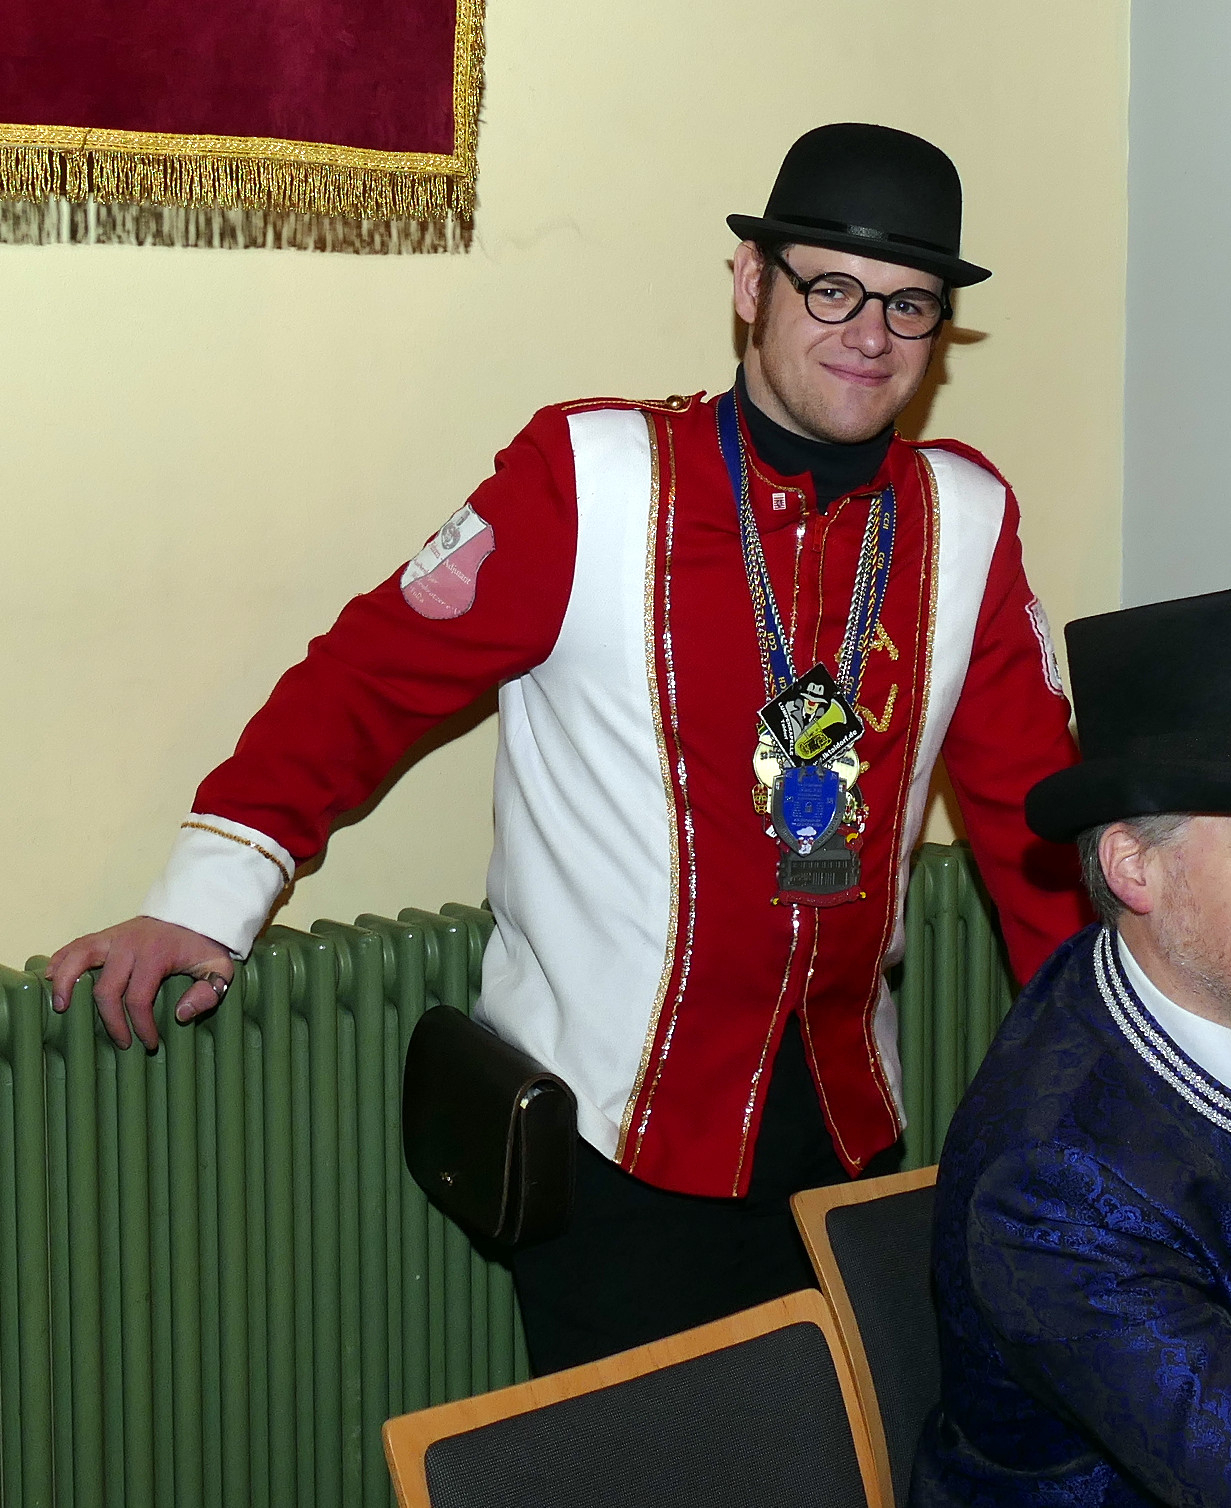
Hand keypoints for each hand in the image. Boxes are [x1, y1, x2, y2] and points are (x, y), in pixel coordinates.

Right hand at [46, 916, 234, 1050]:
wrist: (194, 911)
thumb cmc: (203, 945)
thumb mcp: (219, 967)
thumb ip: (208, 992)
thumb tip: (180, 1015)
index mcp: (157, 954)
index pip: (138, 998)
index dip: (140, 1025)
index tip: (149, 1042)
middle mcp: (130, 944)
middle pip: (106, 989)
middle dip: (112, 1021)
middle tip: (122, 1042)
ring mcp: (113, 937)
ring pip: (79, 959)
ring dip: (66, 984)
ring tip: (61, 1008)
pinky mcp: (105, 935)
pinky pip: (76, 946)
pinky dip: (60, 961)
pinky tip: (50, 979)